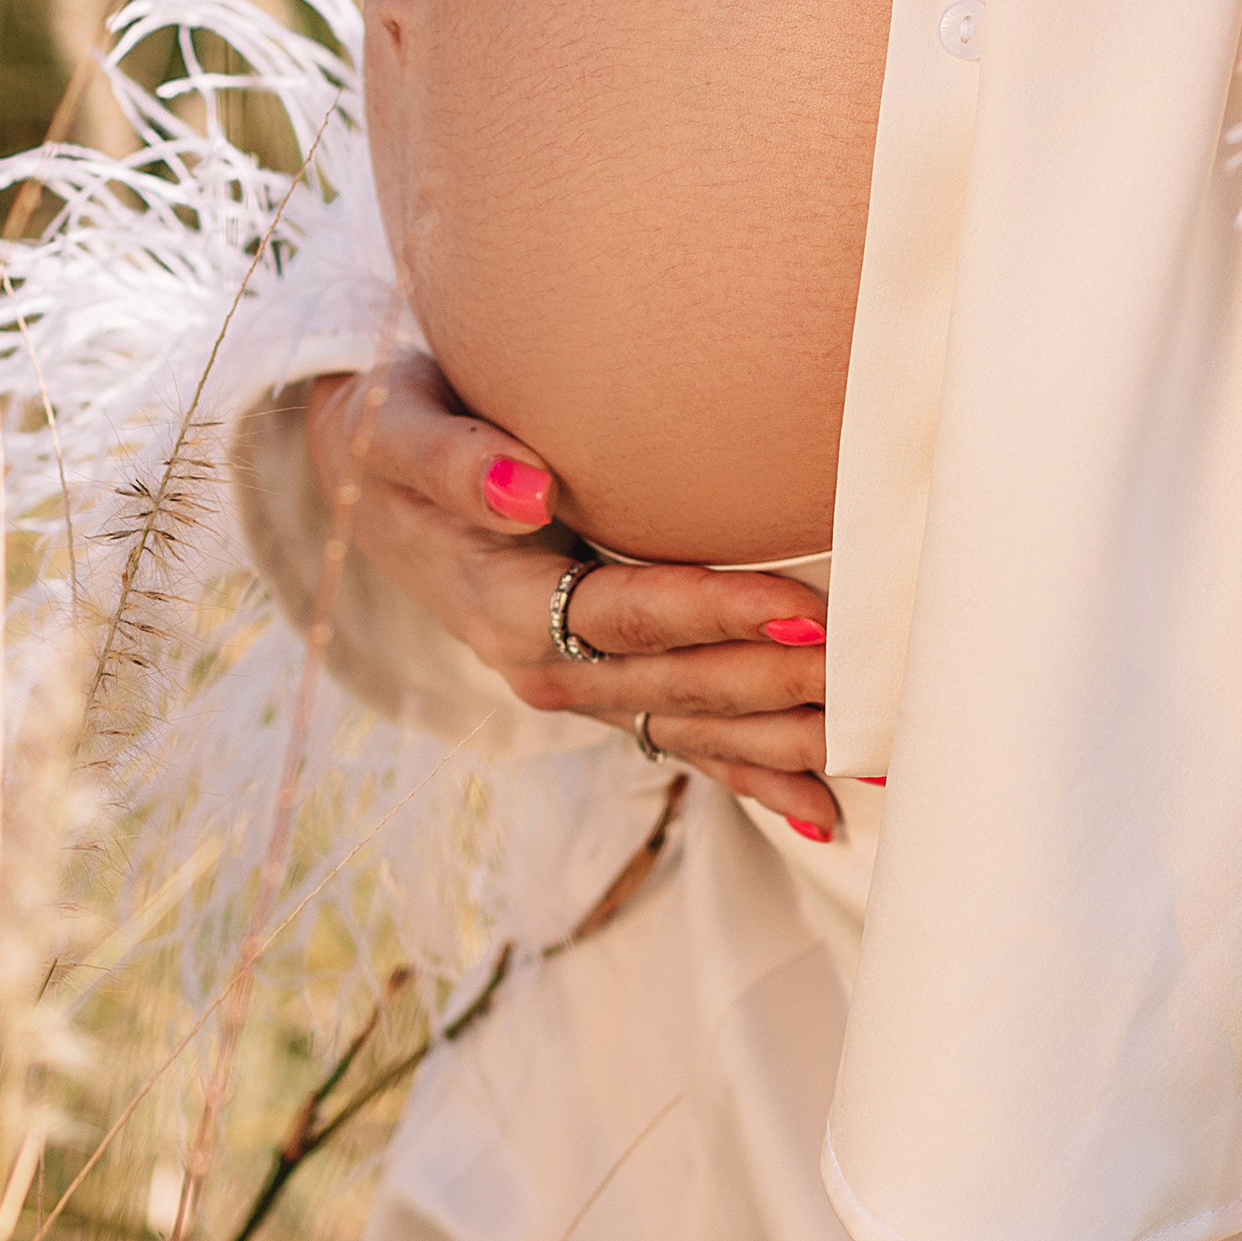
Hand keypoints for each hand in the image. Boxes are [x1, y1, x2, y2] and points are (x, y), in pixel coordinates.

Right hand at [306, 359, 840, 841]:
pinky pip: (680, 743)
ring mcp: (573, 687)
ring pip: (691, 727)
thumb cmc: (396, 437)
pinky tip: (817, 810)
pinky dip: (750, 775)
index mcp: (503, 605)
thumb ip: (455, 462)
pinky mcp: (598, 688)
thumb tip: (527, 491)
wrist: (365, 483)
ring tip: (873, 756)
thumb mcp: (400, 430)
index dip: (721, 615)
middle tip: (876, 679)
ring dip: (780, 743)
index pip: (632, 616)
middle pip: (679, 685)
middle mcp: (542, 666)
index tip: (807, 610)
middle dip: (778, 687)